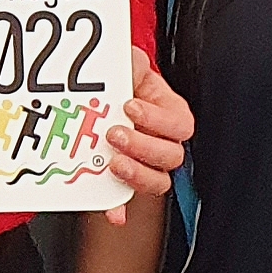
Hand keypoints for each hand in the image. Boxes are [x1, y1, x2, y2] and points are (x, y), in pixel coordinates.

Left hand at [100, 52, 192, 228]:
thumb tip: (132, 61)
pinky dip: (120, 207)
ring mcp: (144, 164)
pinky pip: (127, 200)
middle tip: (115, 134)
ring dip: (137, 174)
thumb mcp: (128, 65)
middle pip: (171, 156)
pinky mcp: (123, 180)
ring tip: (113, 163)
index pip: (180, 124)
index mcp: (169, 113)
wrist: (91, 97)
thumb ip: (133, 63)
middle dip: (143, 146)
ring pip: (158, 181)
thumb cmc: (120, 82)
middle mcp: (162, 141)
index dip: (158, 118)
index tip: (130, 105)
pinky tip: (113, 211)